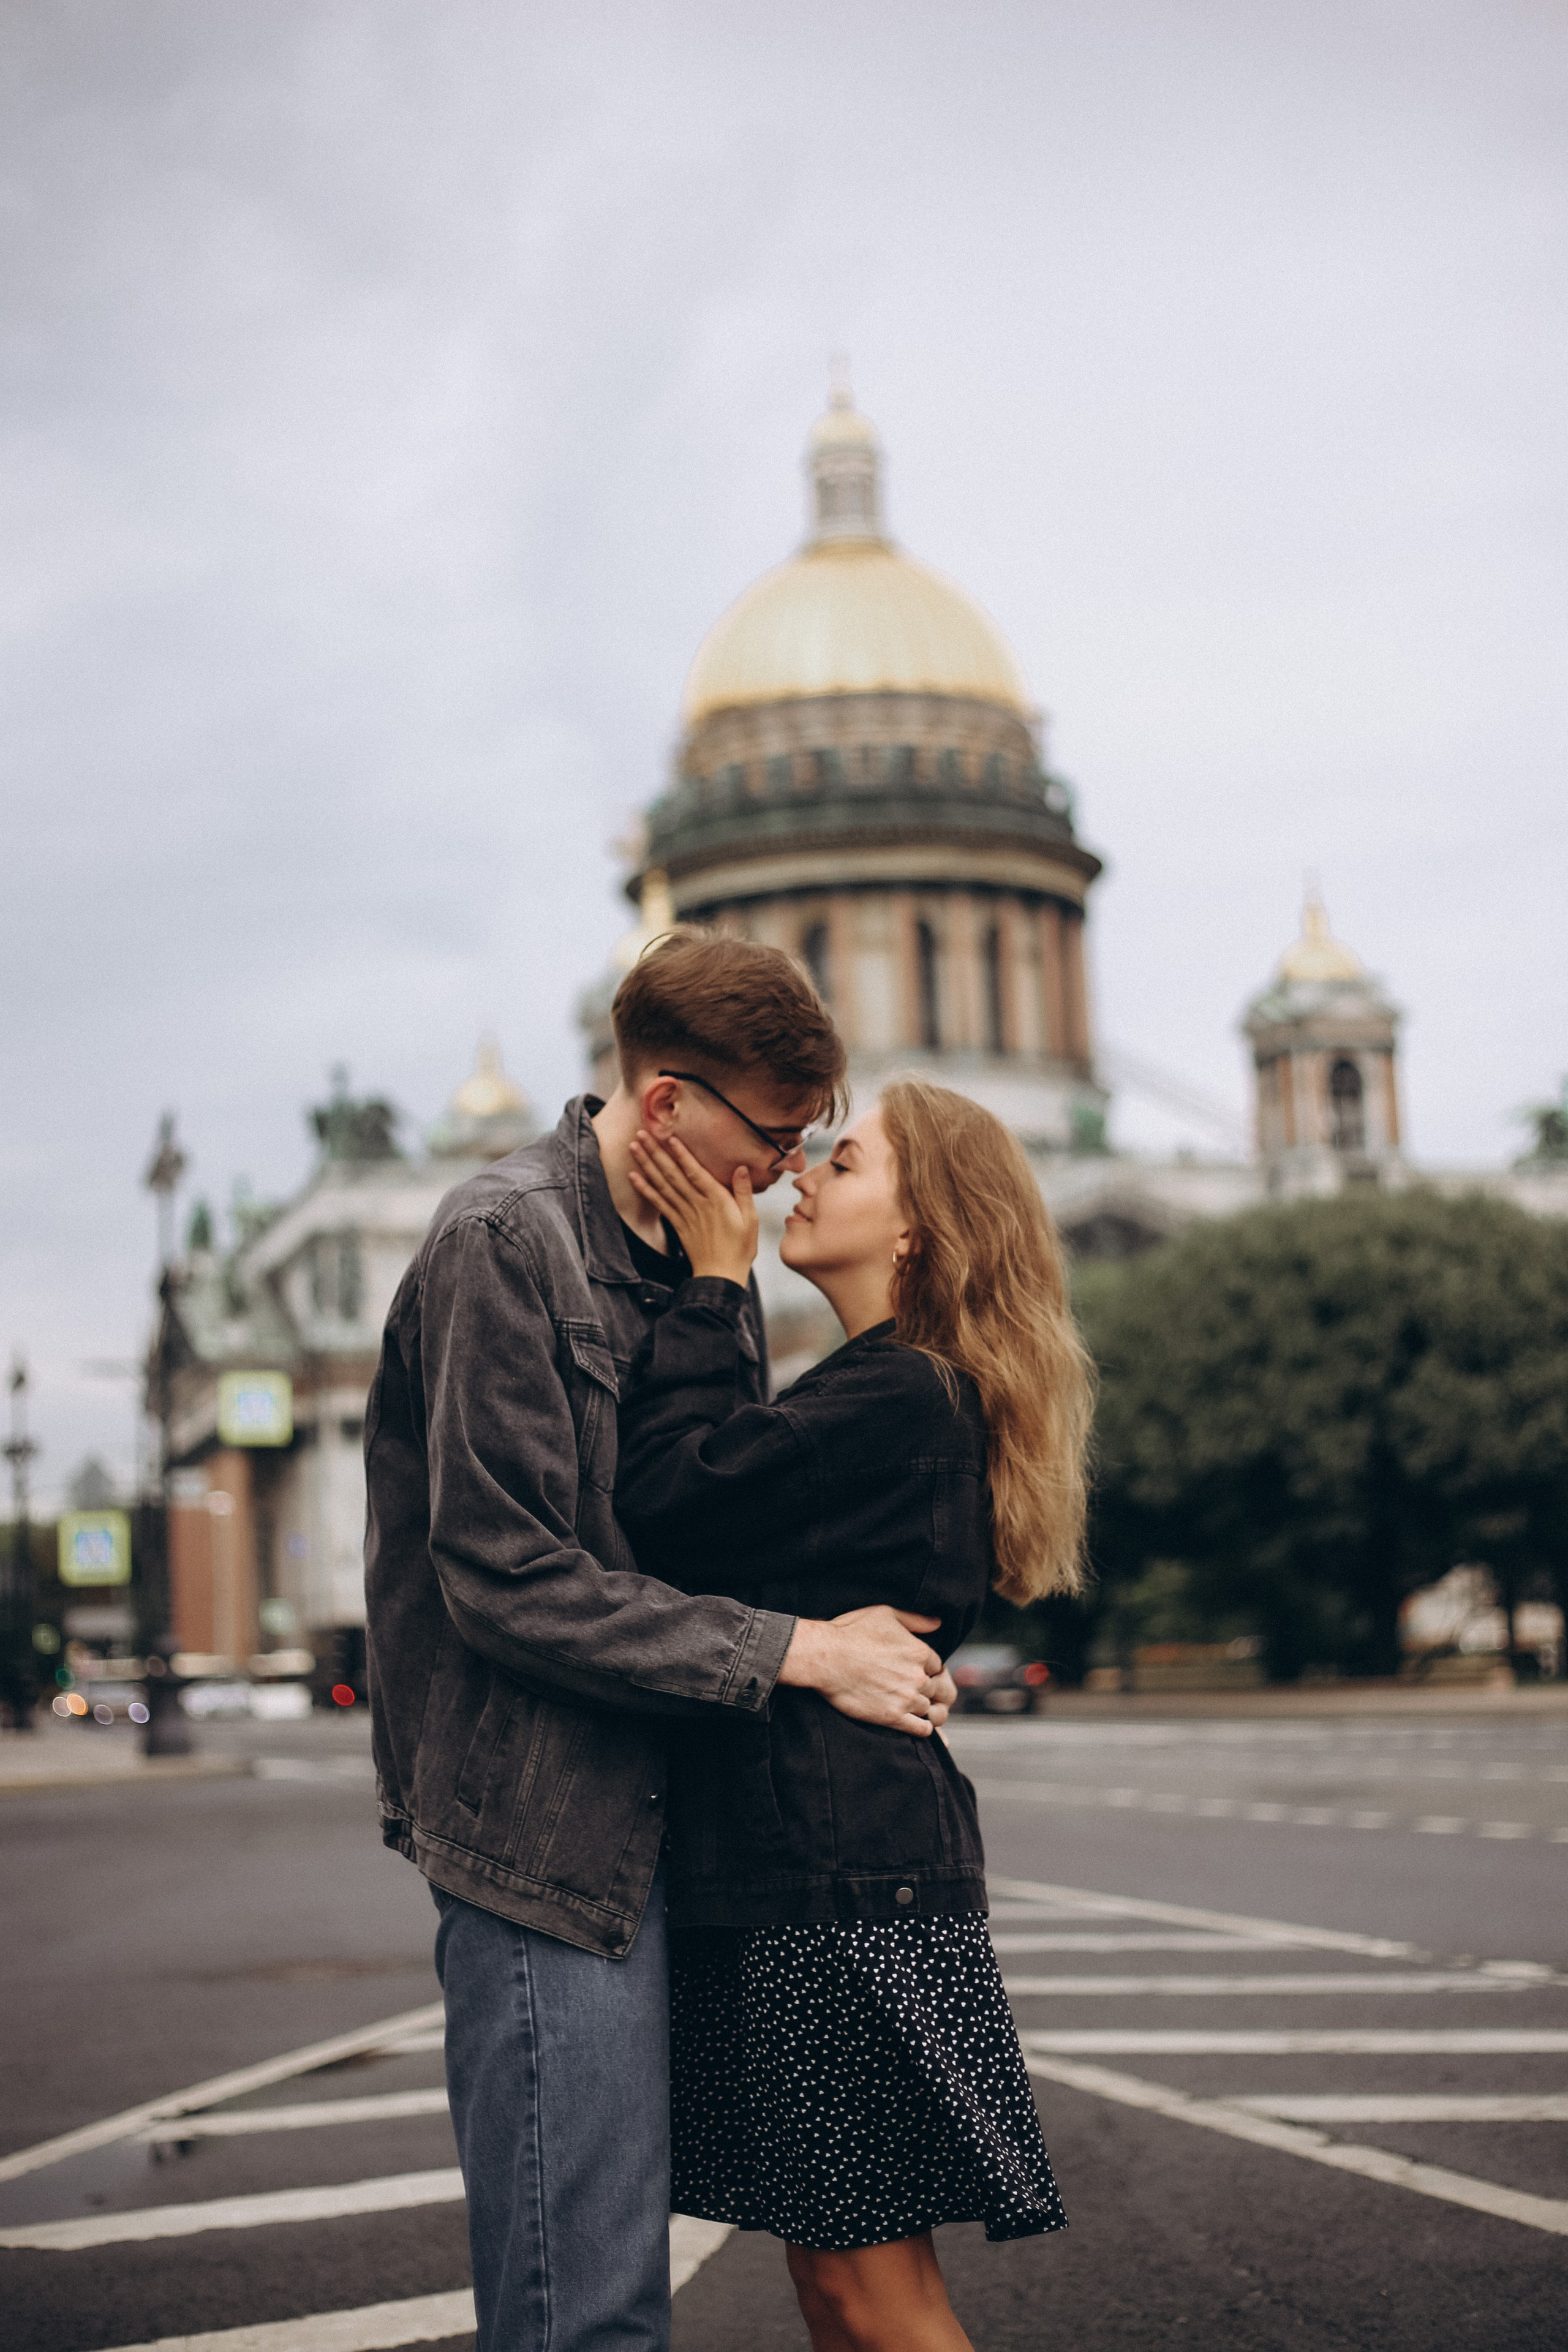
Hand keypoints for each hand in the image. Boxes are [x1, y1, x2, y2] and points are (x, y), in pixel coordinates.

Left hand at [628, 1130, 757, 1283]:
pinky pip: (658, 1203)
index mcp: (716, 1200)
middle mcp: (697, 1204)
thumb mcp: (750, 1219)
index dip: (681, 1154)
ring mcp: (684, 1214)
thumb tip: (741, 1167)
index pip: (695, 1172)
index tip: (669, 1136)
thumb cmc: (740, 1248)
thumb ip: (743, 1192)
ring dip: (646, 1165)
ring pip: (662, 1185)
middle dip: (656, 1152)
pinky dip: (645, 1189)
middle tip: (641, 1133)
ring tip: (633, 1147)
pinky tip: (633, 1176)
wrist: (721, 1276)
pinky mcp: (677, 1224)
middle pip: (673, 1174)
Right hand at [778, 1606, 951, 1737]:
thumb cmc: (850, 1632)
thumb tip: (938, 1623)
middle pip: (935, 1688)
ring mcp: (906, 1699)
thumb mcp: (885, 1614)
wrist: (824, 1658)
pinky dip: (922, 1726)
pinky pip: (922, 1729)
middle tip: (905, 1686)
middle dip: (923, 1687)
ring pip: (928, 1708)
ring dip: (919, 1706)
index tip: (911, 1670)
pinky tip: (912, 1721)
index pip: (937, 1666)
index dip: (925, 1668)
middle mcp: (918, 1676)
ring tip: (902, 1702)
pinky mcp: (893, 1718)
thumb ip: (916, 1620)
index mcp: (920, 1652)